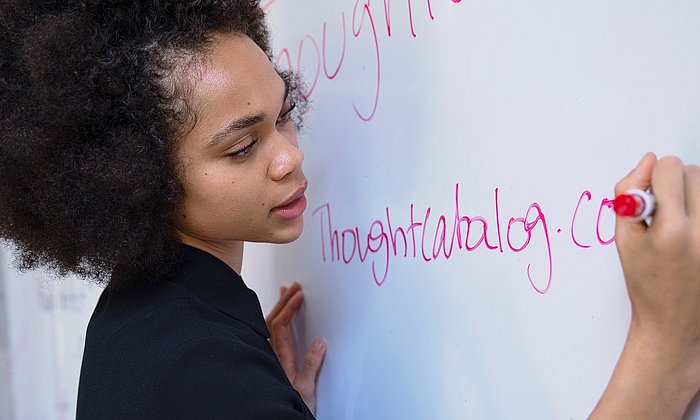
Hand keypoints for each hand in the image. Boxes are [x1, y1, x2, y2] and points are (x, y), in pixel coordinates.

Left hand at [266, 282, 325, 413]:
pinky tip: (280, 316)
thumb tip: (319, 343)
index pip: (280, 326)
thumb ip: (311, 365)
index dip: (288, 308)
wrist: (278, 416)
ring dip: (278, 308)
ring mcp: (272, 358)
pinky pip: (271, 334)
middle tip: (294, 287)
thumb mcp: (306, 388)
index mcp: (280, 359)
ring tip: (285, 293)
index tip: (298, 295)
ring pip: (269, 326)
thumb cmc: (290, 405)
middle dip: (284, 302)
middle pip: (273, 321)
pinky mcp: (274, 362)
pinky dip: (277, 319)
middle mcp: (272, 356)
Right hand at [591, 153, 699, 418]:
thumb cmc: (646, 283)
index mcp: (672, 231)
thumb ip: (627, 194)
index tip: (648, 195)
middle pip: (694, 173)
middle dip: (676, 184)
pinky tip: (694, 233)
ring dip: (694, 195)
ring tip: (684, 221)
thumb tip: (648, 161)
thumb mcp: (623, 239)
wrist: (676, 323)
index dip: (653, 177)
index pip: (669, 168)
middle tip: (665, 210)